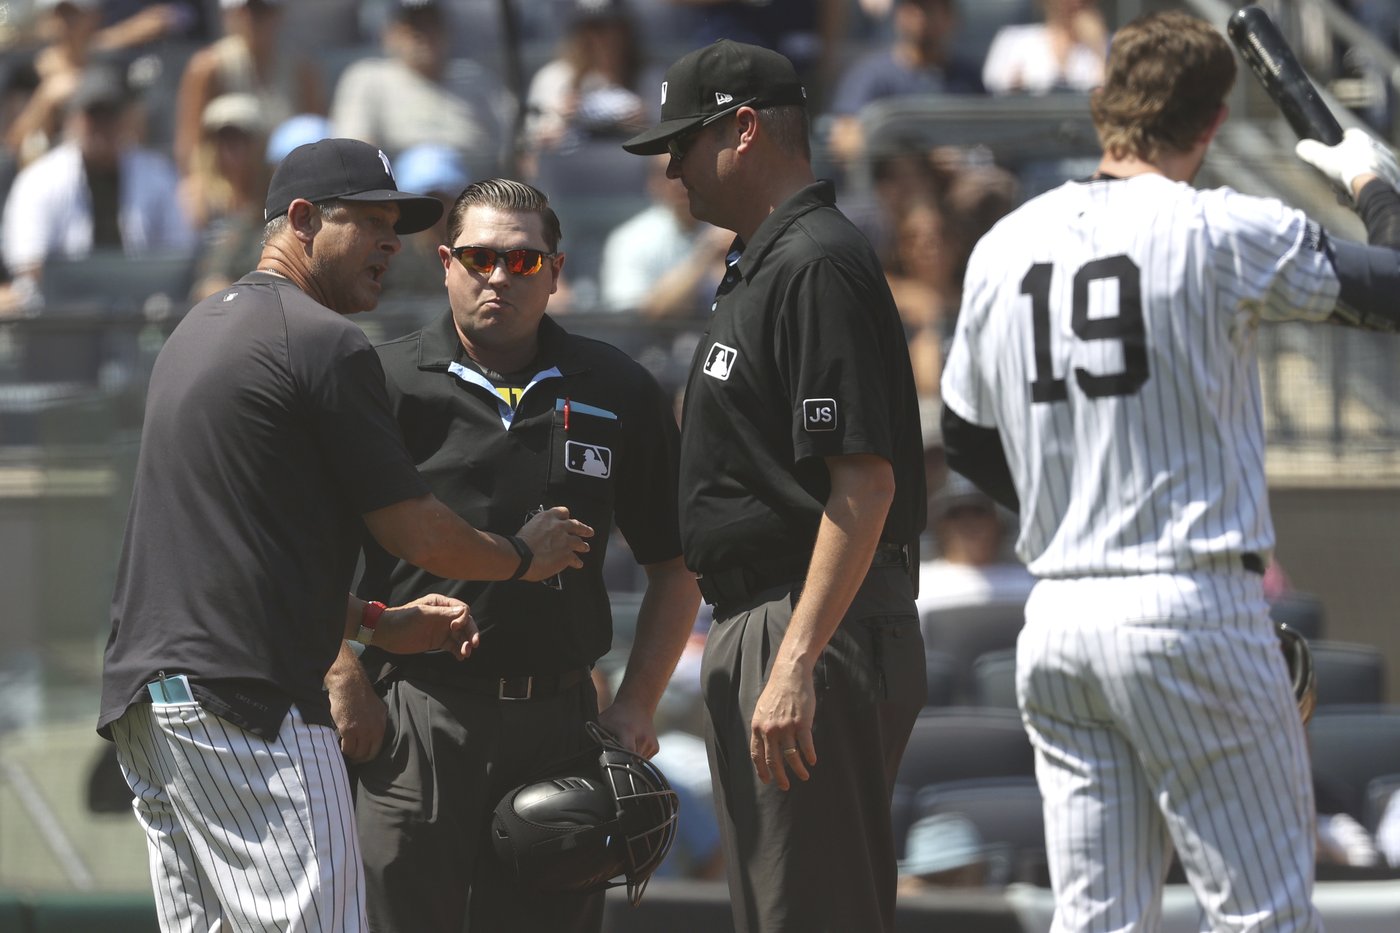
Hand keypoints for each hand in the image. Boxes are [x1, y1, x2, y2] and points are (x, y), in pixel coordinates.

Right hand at [327, 654, 387, 762]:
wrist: (349, 684)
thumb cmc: (359, 695)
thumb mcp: (375, 708)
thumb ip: (375, 722)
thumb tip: (372, 736)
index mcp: (382, 724)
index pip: (378, 748)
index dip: (369, 755)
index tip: (362, 756)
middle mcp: (374, 729)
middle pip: (368, 754)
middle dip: (360, 759)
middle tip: (353, 759)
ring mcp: (362, 730)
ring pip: (357, 753)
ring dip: (351, 754)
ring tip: (346, 751)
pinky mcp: (349, 730)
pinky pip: (347, 748)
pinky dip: (344, 749)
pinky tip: (341, 745)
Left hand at [374, 594, 477, 658]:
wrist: (386, 633)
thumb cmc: (403, 619)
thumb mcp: (423, 615)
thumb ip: (443, 614)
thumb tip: (464, 611)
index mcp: (441, 604)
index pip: (462, 610)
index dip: (464, 619)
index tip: (455, 628)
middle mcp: (444, 616)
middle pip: (465, 623)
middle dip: (471, 633)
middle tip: (474, 645)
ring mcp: (441, 629)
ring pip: (460, 636)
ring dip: (465, 644)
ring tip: (466, 654)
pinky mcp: (438, 641)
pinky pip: (453, 645)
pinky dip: (458, 651)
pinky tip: (460, 657)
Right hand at [515, 507, 592, 581]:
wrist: (521, 556)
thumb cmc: (520, 544)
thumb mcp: (529, 527)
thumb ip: (539, 528)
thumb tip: (541, 534)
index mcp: (547, 518)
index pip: (562, 512)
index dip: (566, 516)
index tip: (568, 518)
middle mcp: (559, 527)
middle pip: (576, 525)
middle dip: (583, 528)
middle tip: (588, 531)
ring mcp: (565, 541)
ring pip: (579, 542)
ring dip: (583, 545)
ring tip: (585, 547)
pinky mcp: (567, 555)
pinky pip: (575, 559)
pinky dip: (577, 562)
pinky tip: (578, 563)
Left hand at [598, 700, 659, 758]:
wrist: (636, 704)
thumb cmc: (617, 714)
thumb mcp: (603, 721)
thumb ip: (598, 735)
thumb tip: (590, 749)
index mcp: (629, 732)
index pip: (626, 752)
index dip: (619, 759)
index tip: (612, 761)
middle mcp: (642, 738)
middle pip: (631, 760)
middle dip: (623, 760)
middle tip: (615, 754)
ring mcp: (650, 743)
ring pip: (638, 762)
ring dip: (631, 759)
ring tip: (625, 746)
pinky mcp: (655, 747)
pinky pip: (644, 759)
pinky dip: (638, 756)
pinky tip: (634, 746)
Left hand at [749, 661, 816, 791]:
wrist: (790, 675)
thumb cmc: (777, 692)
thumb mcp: (762, 710)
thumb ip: (762, 727)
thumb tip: (764, 745)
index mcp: (757, 727)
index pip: (757, 755)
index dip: (762, 770)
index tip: (767, 780)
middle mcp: (770, 730)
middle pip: (773, 760)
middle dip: (779, 777)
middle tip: (785, 786)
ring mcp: (786, 727)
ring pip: (791, 757)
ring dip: (798, 770)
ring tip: (804, 776)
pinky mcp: (802, 723)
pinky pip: (806, 746)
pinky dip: (809, 756)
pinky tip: (812, 761)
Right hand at [1296, 127, 1399, 197]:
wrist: (1371, 185)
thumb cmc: (1347, 168)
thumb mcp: (1324, 159)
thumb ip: (1311, 151)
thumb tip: (1300, 145)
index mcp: (1358, 137)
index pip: (1350, 132)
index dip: (1341, 139)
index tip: (1336, 147)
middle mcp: (1374, 143)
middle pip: (1360, 146)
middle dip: (1352, 154)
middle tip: (1342, 166)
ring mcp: (1384, 156)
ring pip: (1370, 158)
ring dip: (1362, 164)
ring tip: (1353, 177)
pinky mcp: (1390, 169)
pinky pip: (1379, 170)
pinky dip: (1371, 174)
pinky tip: (1364, 182)